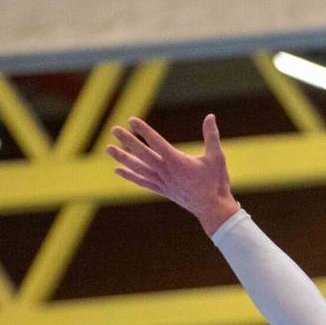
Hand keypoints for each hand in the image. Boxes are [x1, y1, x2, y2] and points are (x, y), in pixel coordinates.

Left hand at [107, 114, 239, 234]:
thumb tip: (211, 116)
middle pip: (142, 154)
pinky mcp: (162, 190)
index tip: (131, 120)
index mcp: (177, 162)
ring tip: (109, 148)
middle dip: (127, 141)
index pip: (156, 142)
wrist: (213, 209)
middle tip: (114, 129)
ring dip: (123, 158)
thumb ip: (212, 136)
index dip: (143, 130)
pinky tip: (118, 170)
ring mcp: (162, 182)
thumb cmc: (216, 182)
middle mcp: (166, 171)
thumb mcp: (216, 157)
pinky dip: (130, 176)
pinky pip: (142, 182)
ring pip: (138, 168)